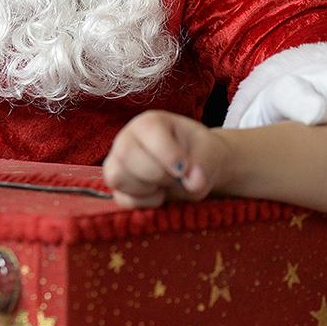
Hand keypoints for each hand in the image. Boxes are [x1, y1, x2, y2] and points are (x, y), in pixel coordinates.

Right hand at [104, 111, 224, 207]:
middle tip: (176, 176)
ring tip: (166, 183)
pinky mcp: (117, 186)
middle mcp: (128, 138)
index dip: (168, 154)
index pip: (148, 132)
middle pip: (128, 155)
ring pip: (118, 177)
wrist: (196, 170)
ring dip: (149, 188)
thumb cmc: (199, 155)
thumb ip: (204, 165)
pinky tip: (158, 193)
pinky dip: (144, 203)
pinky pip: (122, 199)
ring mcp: (117, 162)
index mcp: (150, 122)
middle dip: (158, 174)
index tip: (184, 168)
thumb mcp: (209, 154)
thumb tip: (194, 182)